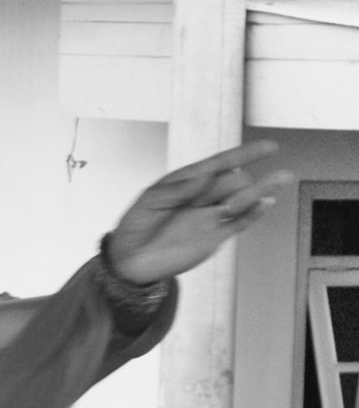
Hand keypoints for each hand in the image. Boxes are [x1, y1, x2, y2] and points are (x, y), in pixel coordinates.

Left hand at [106, 143, 292, 284]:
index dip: (246, 154)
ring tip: (278, 180)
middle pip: (235, 181)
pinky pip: (239, 223)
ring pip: (243, 200)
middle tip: (224, 195)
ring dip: (259, 191)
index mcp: (190, 181)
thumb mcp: (150, 201)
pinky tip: (266, 204)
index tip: (268, 147)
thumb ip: (176, 189)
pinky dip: (253, 215)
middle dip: (237, 182)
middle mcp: (204, 197)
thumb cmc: (136, 226)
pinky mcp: (213, 237)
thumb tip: (204, 176)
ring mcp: (211, 217)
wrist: (129, 259)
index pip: (223, 162)